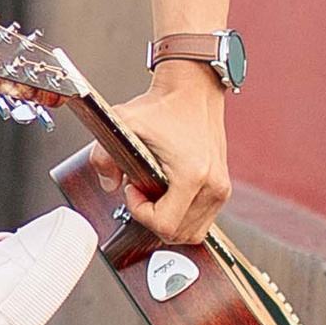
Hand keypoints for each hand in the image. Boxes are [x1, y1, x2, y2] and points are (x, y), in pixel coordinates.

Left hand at [92, 71, 231, 244]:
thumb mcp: (122, 123)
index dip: (140, 212)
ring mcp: (221, 189)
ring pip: (192, 232)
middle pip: (179, 234)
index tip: (132, 188)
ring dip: (168, 219)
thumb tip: (108, 185)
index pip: (164, 224)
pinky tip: (167, 192)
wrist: (193, 90)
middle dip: (152, 217)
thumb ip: (103, 156)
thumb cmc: (163, 106)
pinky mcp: (223, 187)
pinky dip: (181, 214)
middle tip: (140, 189)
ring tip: (153, 191)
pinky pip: (202, 219)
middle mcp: (213, 186)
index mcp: (193, 175)